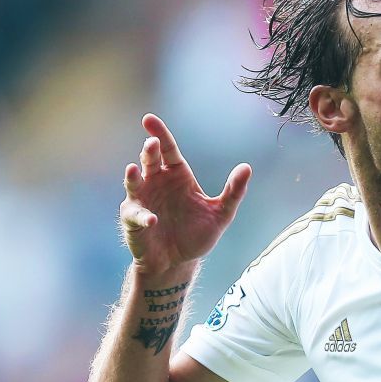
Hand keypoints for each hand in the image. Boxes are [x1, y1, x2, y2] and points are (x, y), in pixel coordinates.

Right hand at [119, 114, 251, 273]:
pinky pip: (136, 214)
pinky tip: (153, 219)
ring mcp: (142, 200)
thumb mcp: (220, 214)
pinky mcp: (133, 220)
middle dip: (149, 151)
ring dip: (134, 176)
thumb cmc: (196, 234)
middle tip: (152, 143)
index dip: (159, 133)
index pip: (168, 149)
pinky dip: (143, 216)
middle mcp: (157, 183)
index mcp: (177, 176)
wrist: (178, 262)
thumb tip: (247, 167)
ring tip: (135, 169)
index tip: (149, 119)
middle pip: (150, 160)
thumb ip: (234, 192)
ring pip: (134, 182)